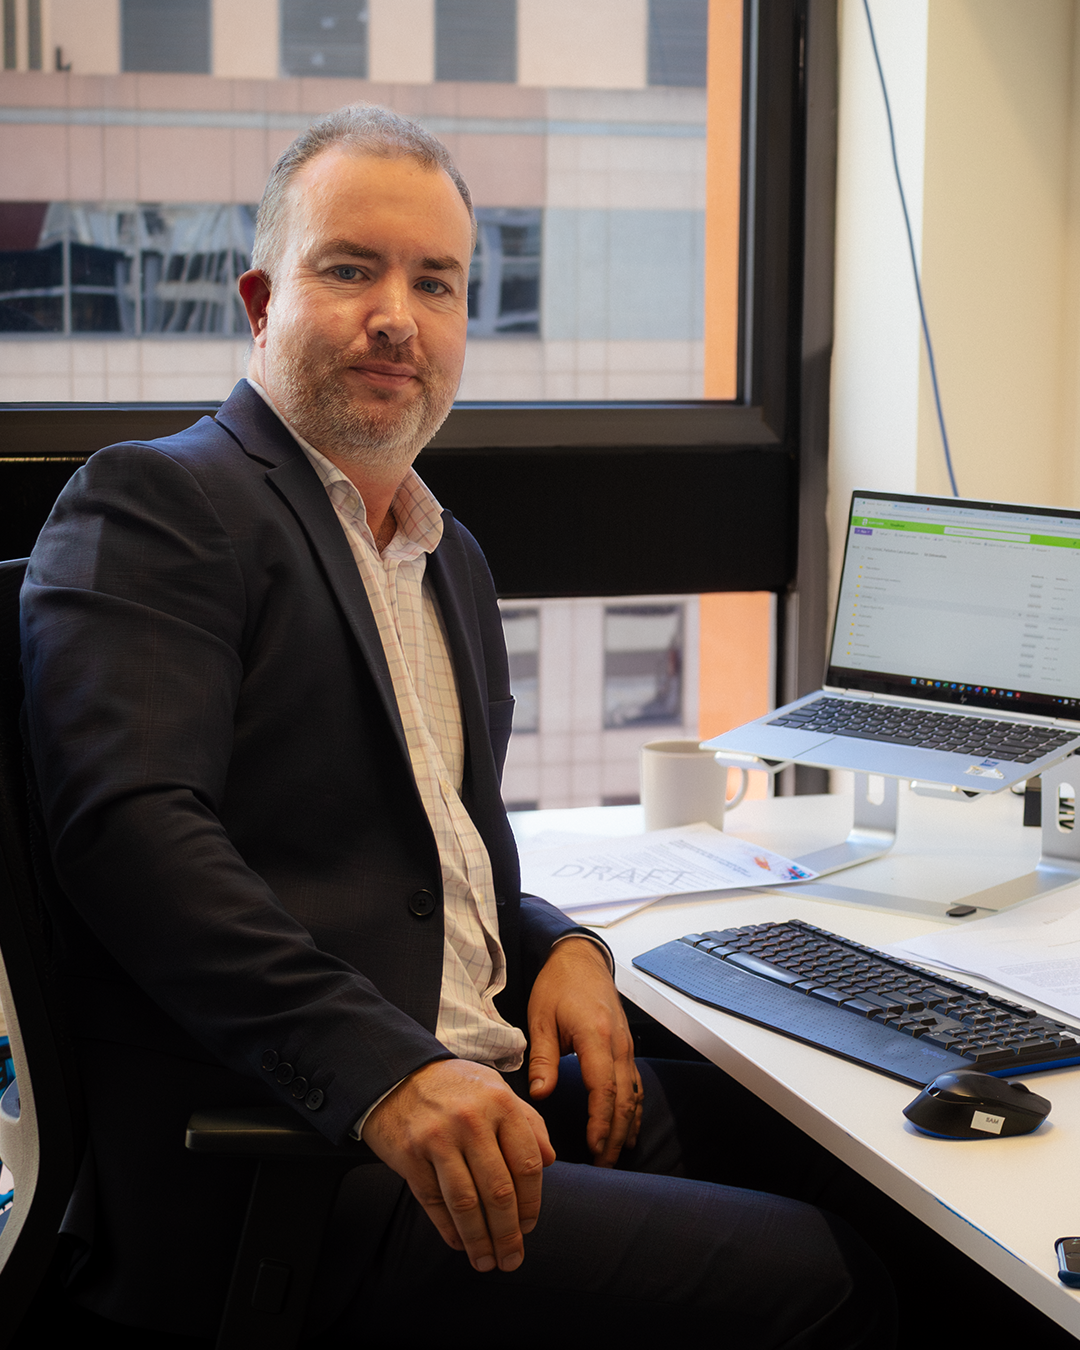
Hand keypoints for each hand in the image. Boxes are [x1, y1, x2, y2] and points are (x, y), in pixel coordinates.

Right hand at [362, 1058, 554, 1272]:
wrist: (396, 1073)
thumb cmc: (456, 1086)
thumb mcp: (496, 1090)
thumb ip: (527, 1122)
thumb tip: (551, 1160)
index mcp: (500, 1103)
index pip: (527, 1163)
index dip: (532, 1202)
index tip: (529, 1226)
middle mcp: (470, 1120)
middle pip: (498, 1191)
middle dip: (508, 1234)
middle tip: (512, 1259)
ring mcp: (437, 1138)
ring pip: (466, 1204)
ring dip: (479, 1241)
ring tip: (487, 1262)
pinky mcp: (409, 1154)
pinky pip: (434, 1202)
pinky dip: (449, 1229)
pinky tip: (459, 1243)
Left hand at [527, 937, 642, 1166]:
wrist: (581, 959)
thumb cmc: (558, 985)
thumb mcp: (541, 1017)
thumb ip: (543, 1057)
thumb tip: (540, 1094)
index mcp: (596, 1036)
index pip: (604, 1088)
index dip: (601, 1121)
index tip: (594, 1147)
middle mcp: (618, 1044)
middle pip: (624, 1099)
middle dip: (614, 1134)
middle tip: (603, 1165)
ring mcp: (626, 1046)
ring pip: (633, 1094)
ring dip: (625, 1127)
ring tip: (614, 1156)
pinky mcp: (626, 1047)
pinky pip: (635, 1084)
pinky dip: (633, 1110)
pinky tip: (627, 1130)